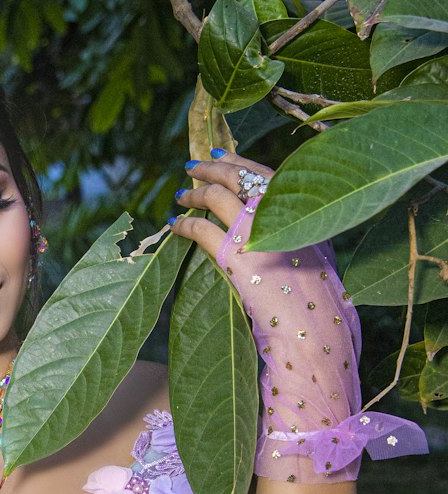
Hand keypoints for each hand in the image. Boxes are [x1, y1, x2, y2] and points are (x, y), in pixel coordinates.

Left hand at [166, 149, 425, 481]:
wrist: (318, 337)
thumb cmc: (319, 313)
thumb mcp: (316, 266)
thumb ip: (295, 244)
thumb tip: (273, 240)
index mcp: (307, 214)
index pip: (270, 174)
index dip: (244, 163)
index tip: (224, 157)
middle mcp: (284, 215)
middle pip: (242, 175)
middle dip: (214, 167)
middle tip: (194, 166)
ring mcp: (258, 232)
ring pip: (217, 195)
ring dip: (195, 192)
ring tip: (181, 194)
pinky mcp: (235, 255)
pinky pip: (201, 229)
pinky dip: (184, 224)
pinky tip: (174, 227)